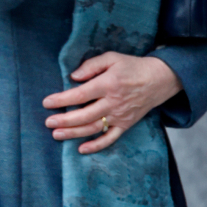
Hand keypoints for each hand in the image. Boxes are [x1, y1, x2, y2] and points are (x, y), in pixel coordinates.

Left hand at [42, 52, 182, 153]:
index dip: (62, 99)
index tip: (47, 102)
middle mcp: (113, 102)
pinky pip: (111, 138)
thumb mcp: (112, 58)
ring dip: (74, 133)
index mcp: (108, 84)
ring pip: (94, 128)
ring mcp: (120, 116)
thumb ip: (91, 65)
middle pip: (85, 115)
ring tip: (56, 135)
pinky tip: (81, 149)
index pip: (81, 94)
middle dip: (64, 120)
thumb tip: (73, 77)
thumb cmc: (132, 66)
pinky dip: (96, 146)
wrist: (160, 79)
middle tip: (48, 122)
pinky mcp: (126, 124)